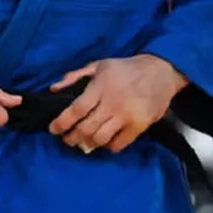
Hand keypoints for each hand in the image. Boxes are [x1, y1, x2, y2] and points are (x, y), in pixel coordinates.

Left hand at [48, 54, 187, 153]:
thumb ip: (75, 76)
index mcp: (100, 87)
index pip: (77, 109)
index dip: (62, 122)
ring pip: (101, 138)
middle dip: (72, 137)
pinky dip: (108, 146)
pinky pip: (119, 144)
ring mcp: (127, 116)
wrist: (160, 72)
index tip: (53, 129)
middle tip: (67, 139)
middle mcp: (112, 103)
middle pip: (87, 128)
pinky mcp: (139, 126)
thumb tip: (53, 89)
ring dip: (88, 144)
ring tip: (82, 143)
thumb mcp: (99, 65)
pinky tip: (104, 142)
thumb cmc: (125, 68)